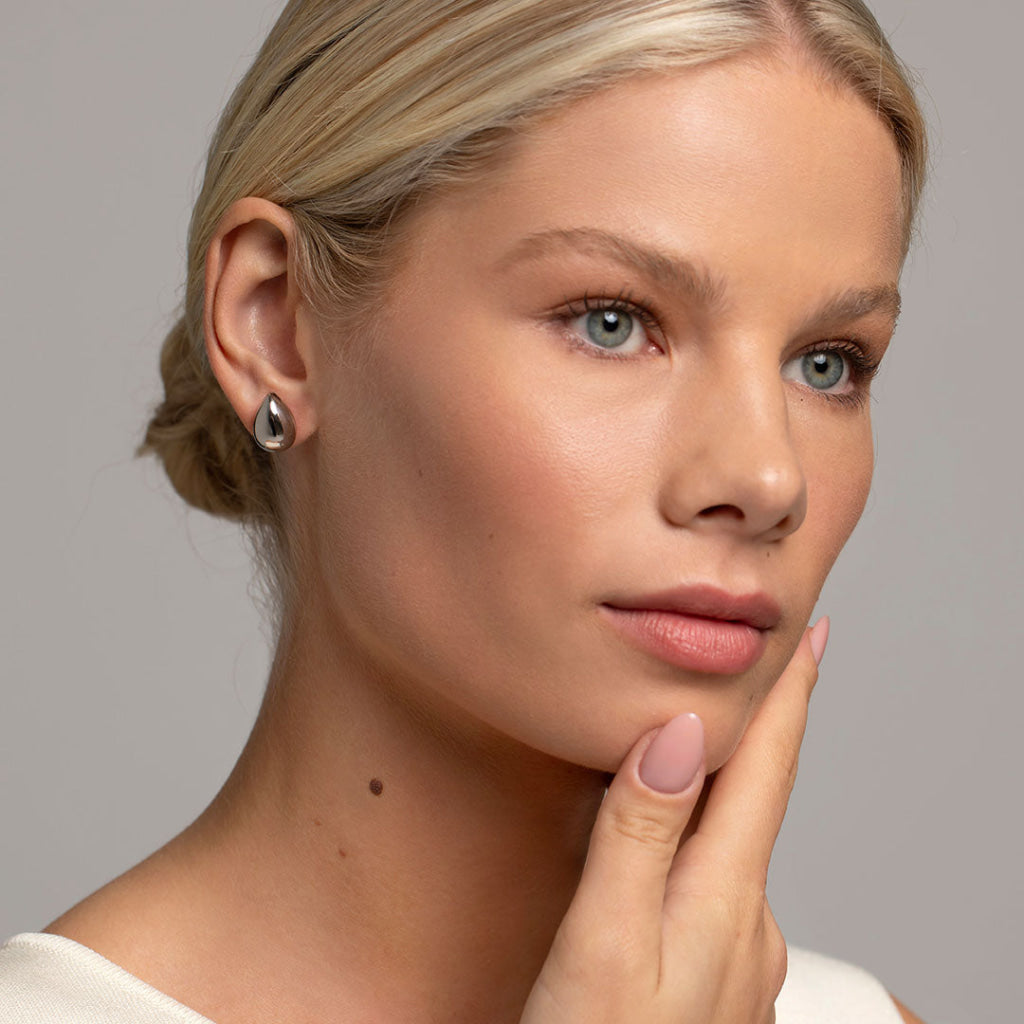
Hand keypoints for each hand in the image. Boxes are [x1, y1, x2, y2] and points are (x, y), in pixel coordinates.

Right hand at [520, 619, 828, 1023]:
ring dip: (721, 794)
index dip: (790, 697)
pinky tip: (668, 856)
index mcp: (724, 899)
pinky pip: (713, 889)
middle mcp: (747, 925)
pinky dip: (698, 849)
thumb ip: (639, 835)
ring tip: (697, 752)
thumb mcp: (600, 943)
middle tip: (753, 672)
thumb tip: (685, 733)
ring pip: (729, 848)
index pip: (768, 771)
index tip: (814, 635)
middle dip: (756, 734)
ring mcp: (736, 961)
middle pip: (754, 802)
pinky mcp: (712, 985)